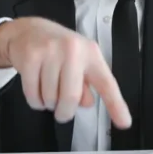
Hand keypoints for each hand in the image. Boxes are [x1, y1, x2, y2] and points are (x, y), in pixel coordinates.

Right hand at [0, 17, 131, 128]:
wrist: (28, 30)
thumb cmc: (58, 50)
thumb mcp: (78, 62)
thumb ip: (87, 84)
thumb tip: (87, 103)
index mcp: (91, 53)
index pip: (106, 83)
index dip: (115, 105)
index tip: (124, 123)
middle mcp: (73, 50)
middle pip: (71, 98)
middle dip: (65, 112)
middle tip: (61, 111)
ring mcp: (50, 52)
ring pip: (50, 98)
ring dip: (48, 104)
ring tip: (46, 89)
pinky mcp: (30, 57)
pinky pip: (33, 95)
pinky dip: (35, 101)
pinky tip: (35, 89)